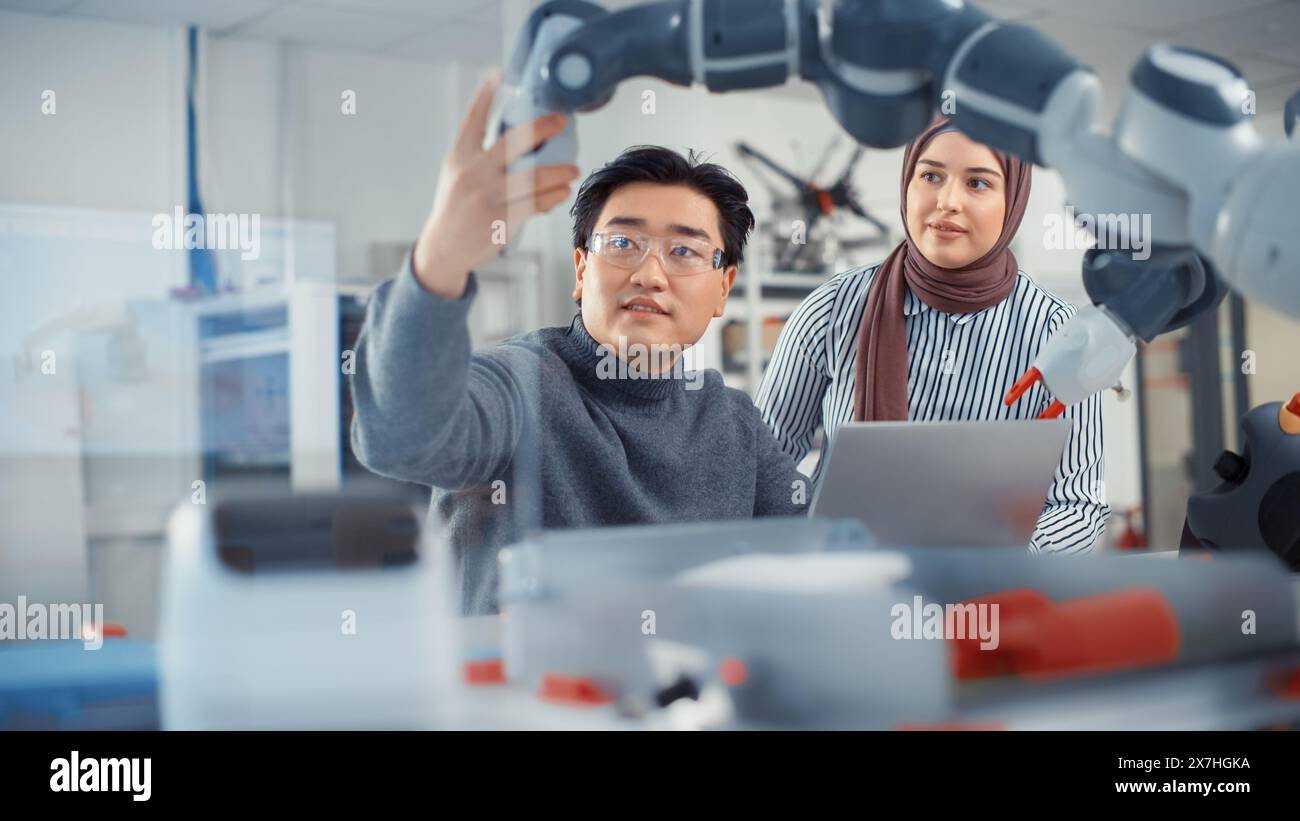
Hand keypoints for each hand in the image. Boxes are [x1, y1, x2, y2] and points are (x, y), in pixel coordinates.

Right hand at [412, 69, 579, 297]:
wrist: (444, 247)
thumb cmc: (456, 205)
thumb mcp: (458, 172)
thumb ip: (481, 154)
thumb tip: (519, 135)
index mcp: (460, 156)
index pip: (473, 119)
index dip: (485, 95)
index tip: (498, 74)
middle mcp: (473, 173)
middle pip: (512, 142)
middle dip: (541, 128)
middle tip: (562, 120)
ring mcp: (488, 197)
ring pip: (532, 178)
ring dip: (558, 172)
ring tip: (573, 169)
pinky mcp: (501, 219)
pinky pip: (534, 204)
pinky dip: (551, 197)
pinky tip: (562, 192)